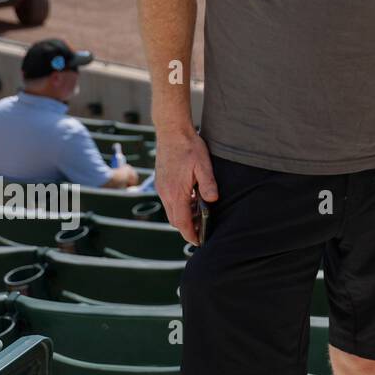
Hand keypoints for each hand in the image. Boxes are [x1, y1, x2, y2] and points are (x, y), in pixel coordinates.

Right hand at [155, 129, 217, 244]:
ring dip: (183, 217)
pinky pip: (169, 201)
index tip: (199, 242)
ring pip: (171, 211)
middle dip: (187, 228)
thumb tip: (213, 200)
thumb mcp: (204, 165)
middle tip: (202, 231)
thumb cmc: (189, 147)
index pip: (183, 222)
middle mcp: (166, 194)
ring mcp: (161, 188)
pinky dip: (179, 206)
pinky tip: (191, 199)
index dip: (191, 234)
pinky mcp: (161, 182)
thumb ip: (208, 184)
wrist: (171, 132)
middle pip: (175, 220)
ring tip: (199, 216)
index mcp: (176, 193)